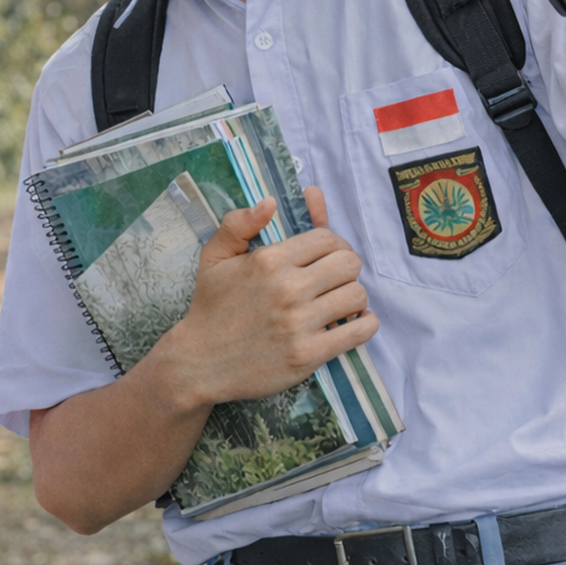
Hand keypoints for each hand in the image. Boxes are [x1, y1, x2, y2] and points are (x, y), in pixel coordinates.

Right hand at [161, 190, 377, 409]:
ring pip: (356, 295)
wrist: (200, 362)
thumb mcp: (214, 257)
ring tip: (339, 300)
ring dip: (353, 295)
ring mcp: (299, 324)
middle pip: (349, 264)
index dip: (334, 243)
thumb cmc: (210, 307)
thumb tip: (270, 202)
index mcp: (269, 260)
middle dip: (346, 267)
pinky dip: (364, 323)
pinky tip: (355, 321)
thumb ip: (239, 223)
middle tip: (335, 277)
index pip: (327, 238)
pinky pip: (359, 331)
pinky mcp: (309, 355)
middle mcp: (287, 289)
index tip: (327, 255)